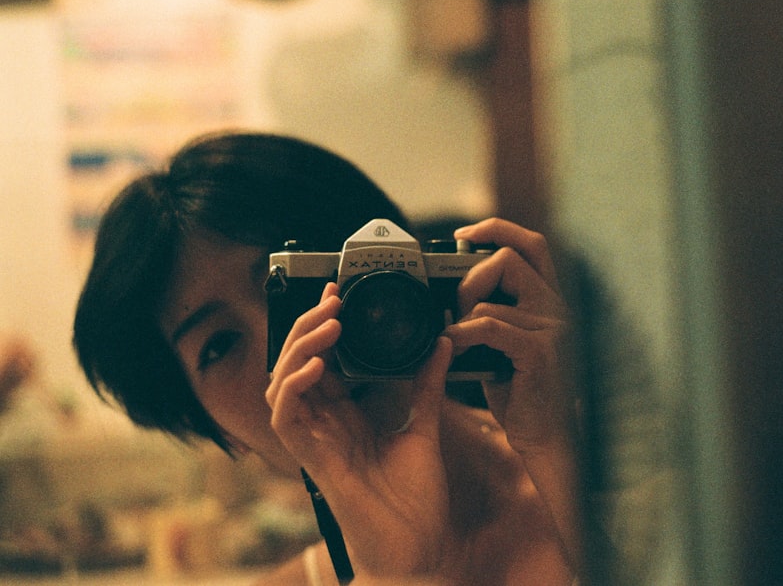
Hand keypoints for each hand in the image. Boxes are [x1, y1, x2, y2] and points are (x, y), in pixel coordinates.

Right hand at [265, 283, 452, 577]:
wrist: (420, 545)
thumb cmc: (416, 497)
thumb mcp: (425, 426)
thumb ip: (427, 384)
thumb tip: (441, 342)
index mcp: (345, 417)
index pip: (321, 362)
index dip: (323, 328)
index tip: (339, 295)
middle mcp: (324, 426)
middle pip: (296, 366)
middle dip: (308, 328)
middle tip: (332, 302)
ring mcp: (315, 442)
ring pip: (282, 385)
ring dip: (300, 350)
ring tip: (328, 326)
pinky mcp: (313, 461)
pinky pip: (286, 417)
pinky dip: (295, 387)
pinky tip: (317, 367)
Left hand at [446, 219, 580, 568]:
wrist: (544, 436)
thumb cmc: (520, 389)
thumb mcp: (505, 341)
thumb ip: (491, 311)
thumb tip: (449, 292)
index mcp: (551, 298)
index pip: (532, 243)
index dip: (497, 228)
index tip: (464, 235)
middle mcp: (557, 306)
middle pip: (509, 259)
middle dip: (471, 277)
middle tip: (457, 305)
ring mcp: (552, 327)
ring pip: (492, 297)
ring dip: (461, 316)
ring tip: (455, 338)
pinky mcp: (539, 352)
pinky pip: (489, 326)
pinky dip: (463, 334)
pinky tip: (455, 347)